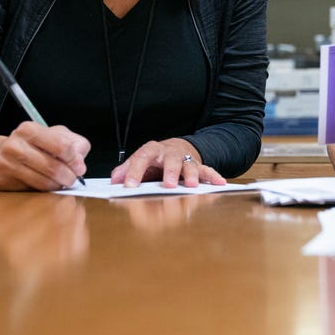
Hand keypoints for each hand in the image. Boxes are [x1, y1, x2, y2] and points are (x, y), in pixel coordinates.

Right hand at [0, 121, 90, 190]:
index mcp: (29, 129)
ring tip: (60, 182)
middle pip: (54, 167)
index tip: (79, 167)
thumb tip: (80, 163)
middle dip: (69, 177)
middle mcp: (15, 145)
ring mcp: (6, 163)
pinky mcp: (1, 180)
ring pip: (44, 182)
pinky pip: (32, 190)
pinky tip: (44, 184)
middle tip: (72, 179)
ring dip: (57, 185)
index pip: (62, 146)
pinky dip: (43, 190)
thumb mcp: (54, 135)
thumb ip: (74, 144)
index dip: (74, 160)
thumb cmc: (31, 145)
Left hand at [110, 137, 225, 187]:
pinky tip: (220, 183)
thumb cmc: (155, 159)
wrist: (176, 148)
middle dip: (169, 173)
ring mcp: (185, 159)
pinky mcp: (198, 166)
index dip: (134, 172)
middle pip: (170, 161)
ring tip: (190, 186)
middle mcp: (169, 154)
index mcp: (152, 151)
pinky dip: (214, 177)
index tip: (129, 186)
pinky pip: (207, 171)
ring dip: (190, 176)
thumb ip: (126, 170)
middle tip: (168, 185)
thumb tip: (114, 181)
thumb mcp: (139, 161)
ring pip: (189, 166)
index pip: (141, 158)